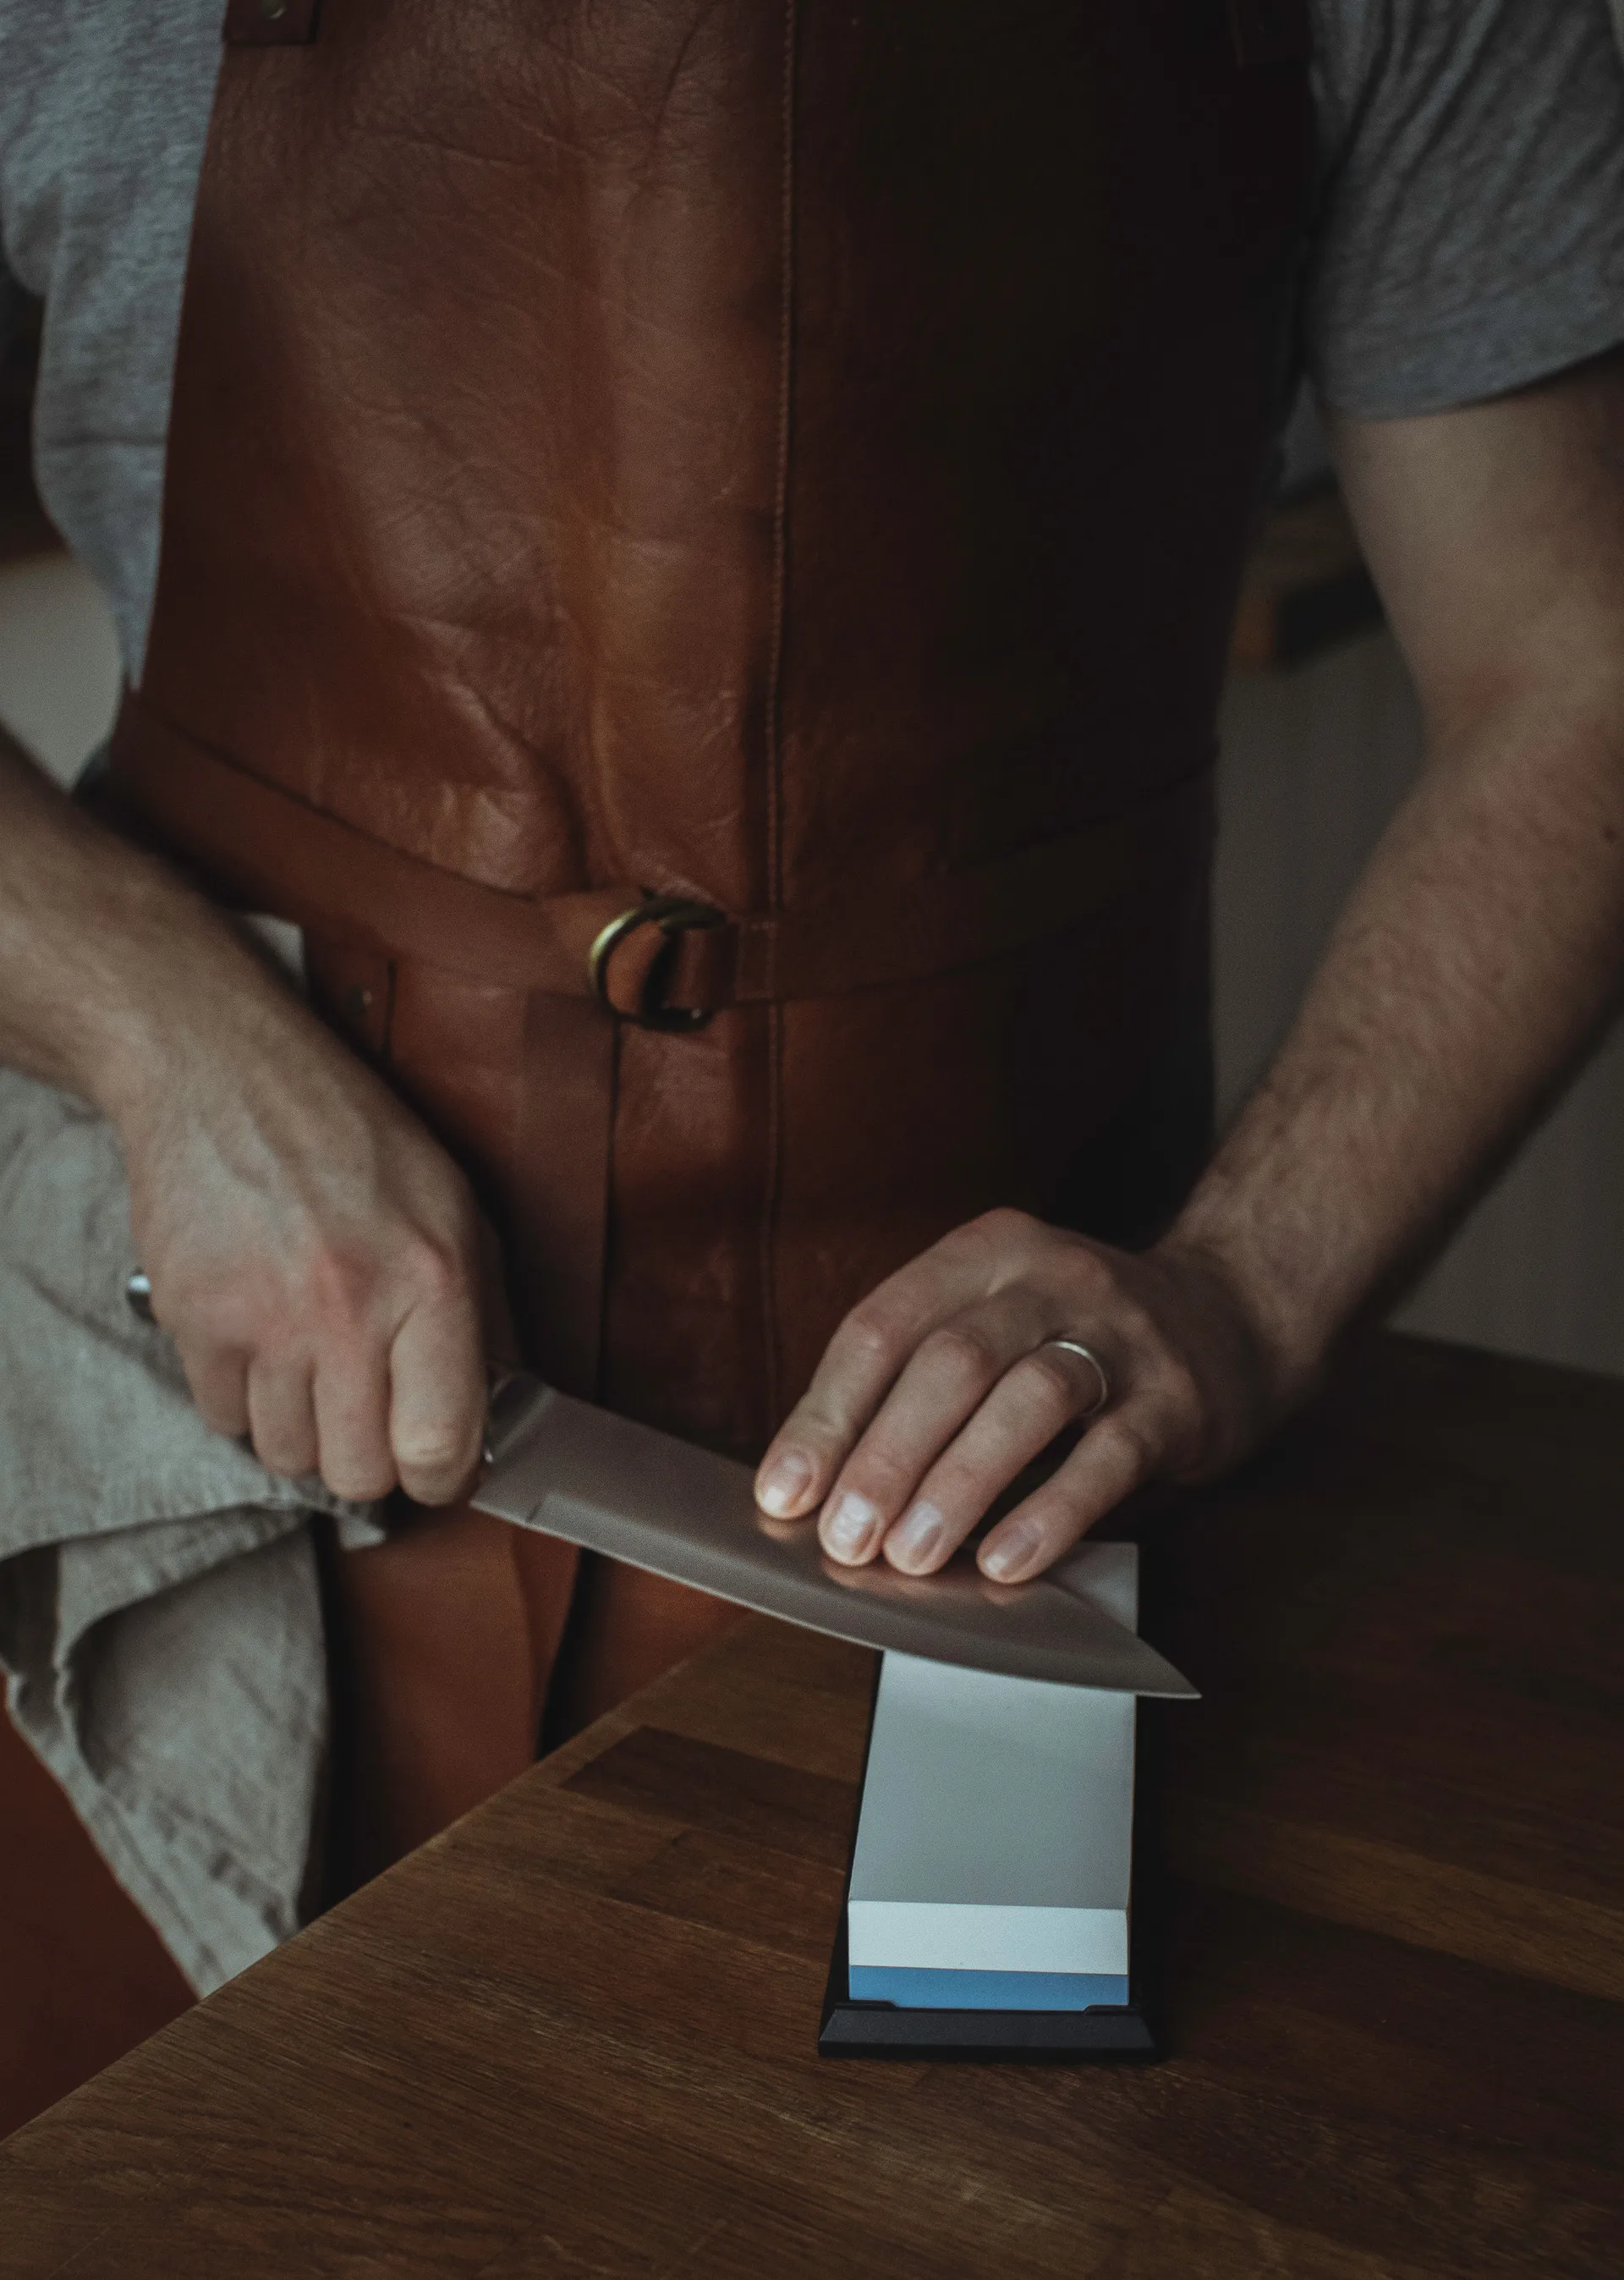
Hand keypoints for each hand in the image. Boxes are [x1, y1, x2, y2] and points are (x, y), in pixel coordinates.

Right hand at [114, 971, 496, 1506]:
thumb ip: (485, 1315)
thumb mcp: (455, 1207)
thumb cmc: (350, 1137)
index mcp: (432, 1279)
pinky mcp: (193, 1320)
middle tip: (372, 1412)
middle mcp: (348, 1310)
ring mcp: (262, 1320)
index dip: (444, 1475)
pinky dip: (246, 1400)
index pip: (440, 1447)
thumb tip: (500, 1413)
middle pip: (358, 1475)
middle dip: (370, 1458)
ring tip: (313, 1362)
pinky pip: (224, 1421)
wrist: (222, 1073)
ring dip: (305, 1428)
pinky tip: (262, 1341)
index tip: (438, 1463)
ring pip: (287, 1457)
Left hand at [754, 1208, 1292, 1582]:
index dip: (826, 1414)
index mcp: (984, 1253)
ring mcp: (1120, 1332)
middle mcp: (1050, 1276)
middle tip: (844, 1538)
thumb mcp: (996, 1323)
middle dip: (884, 1456)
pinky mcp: (1176, 1397)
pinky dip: (1051, 1511)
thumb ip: (917, 1385)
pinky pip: (1107, 1455)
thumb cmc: (1078, 1339)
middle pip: (949, 1361)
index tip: (784, 1493)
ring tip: (911, 1557)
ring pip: (1026, 1398)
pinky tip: (1007, 1560)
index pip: (882, 1326)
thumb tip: (818, 1489)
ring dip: (959, 1484)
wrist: (1234, 1316)